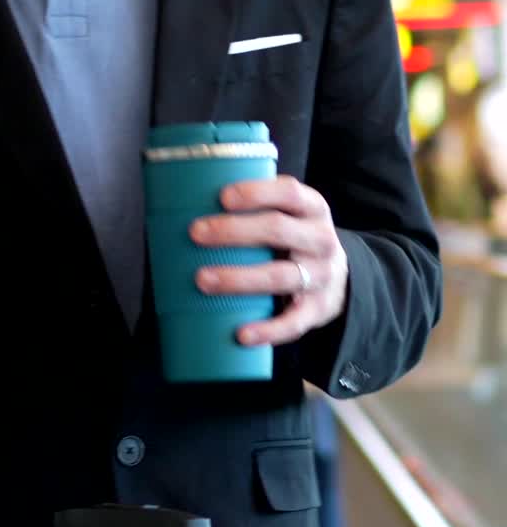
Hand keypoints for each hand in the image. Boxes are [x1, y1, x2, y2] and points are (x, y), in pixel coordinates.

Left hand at [190, 175, 348, 346]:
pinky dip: (267, 330)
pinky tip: (241, 334)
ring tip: (202, 280)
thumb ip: (257, 204)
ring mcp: (321, 276)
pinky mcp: (317, 310)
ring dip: (238, 279)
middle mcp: (321, 240)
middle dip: (234, 232)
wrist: (338, 278)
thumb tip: (190, 196)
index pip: (288, 192)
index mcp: (312, 207)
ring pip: (280, 277)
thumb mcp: (290, 212)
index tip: (222, 197)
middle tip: (195, 233)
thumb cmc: (294, 236)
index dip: (256, 193)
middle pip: (278, 231)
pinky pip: (293, 323)